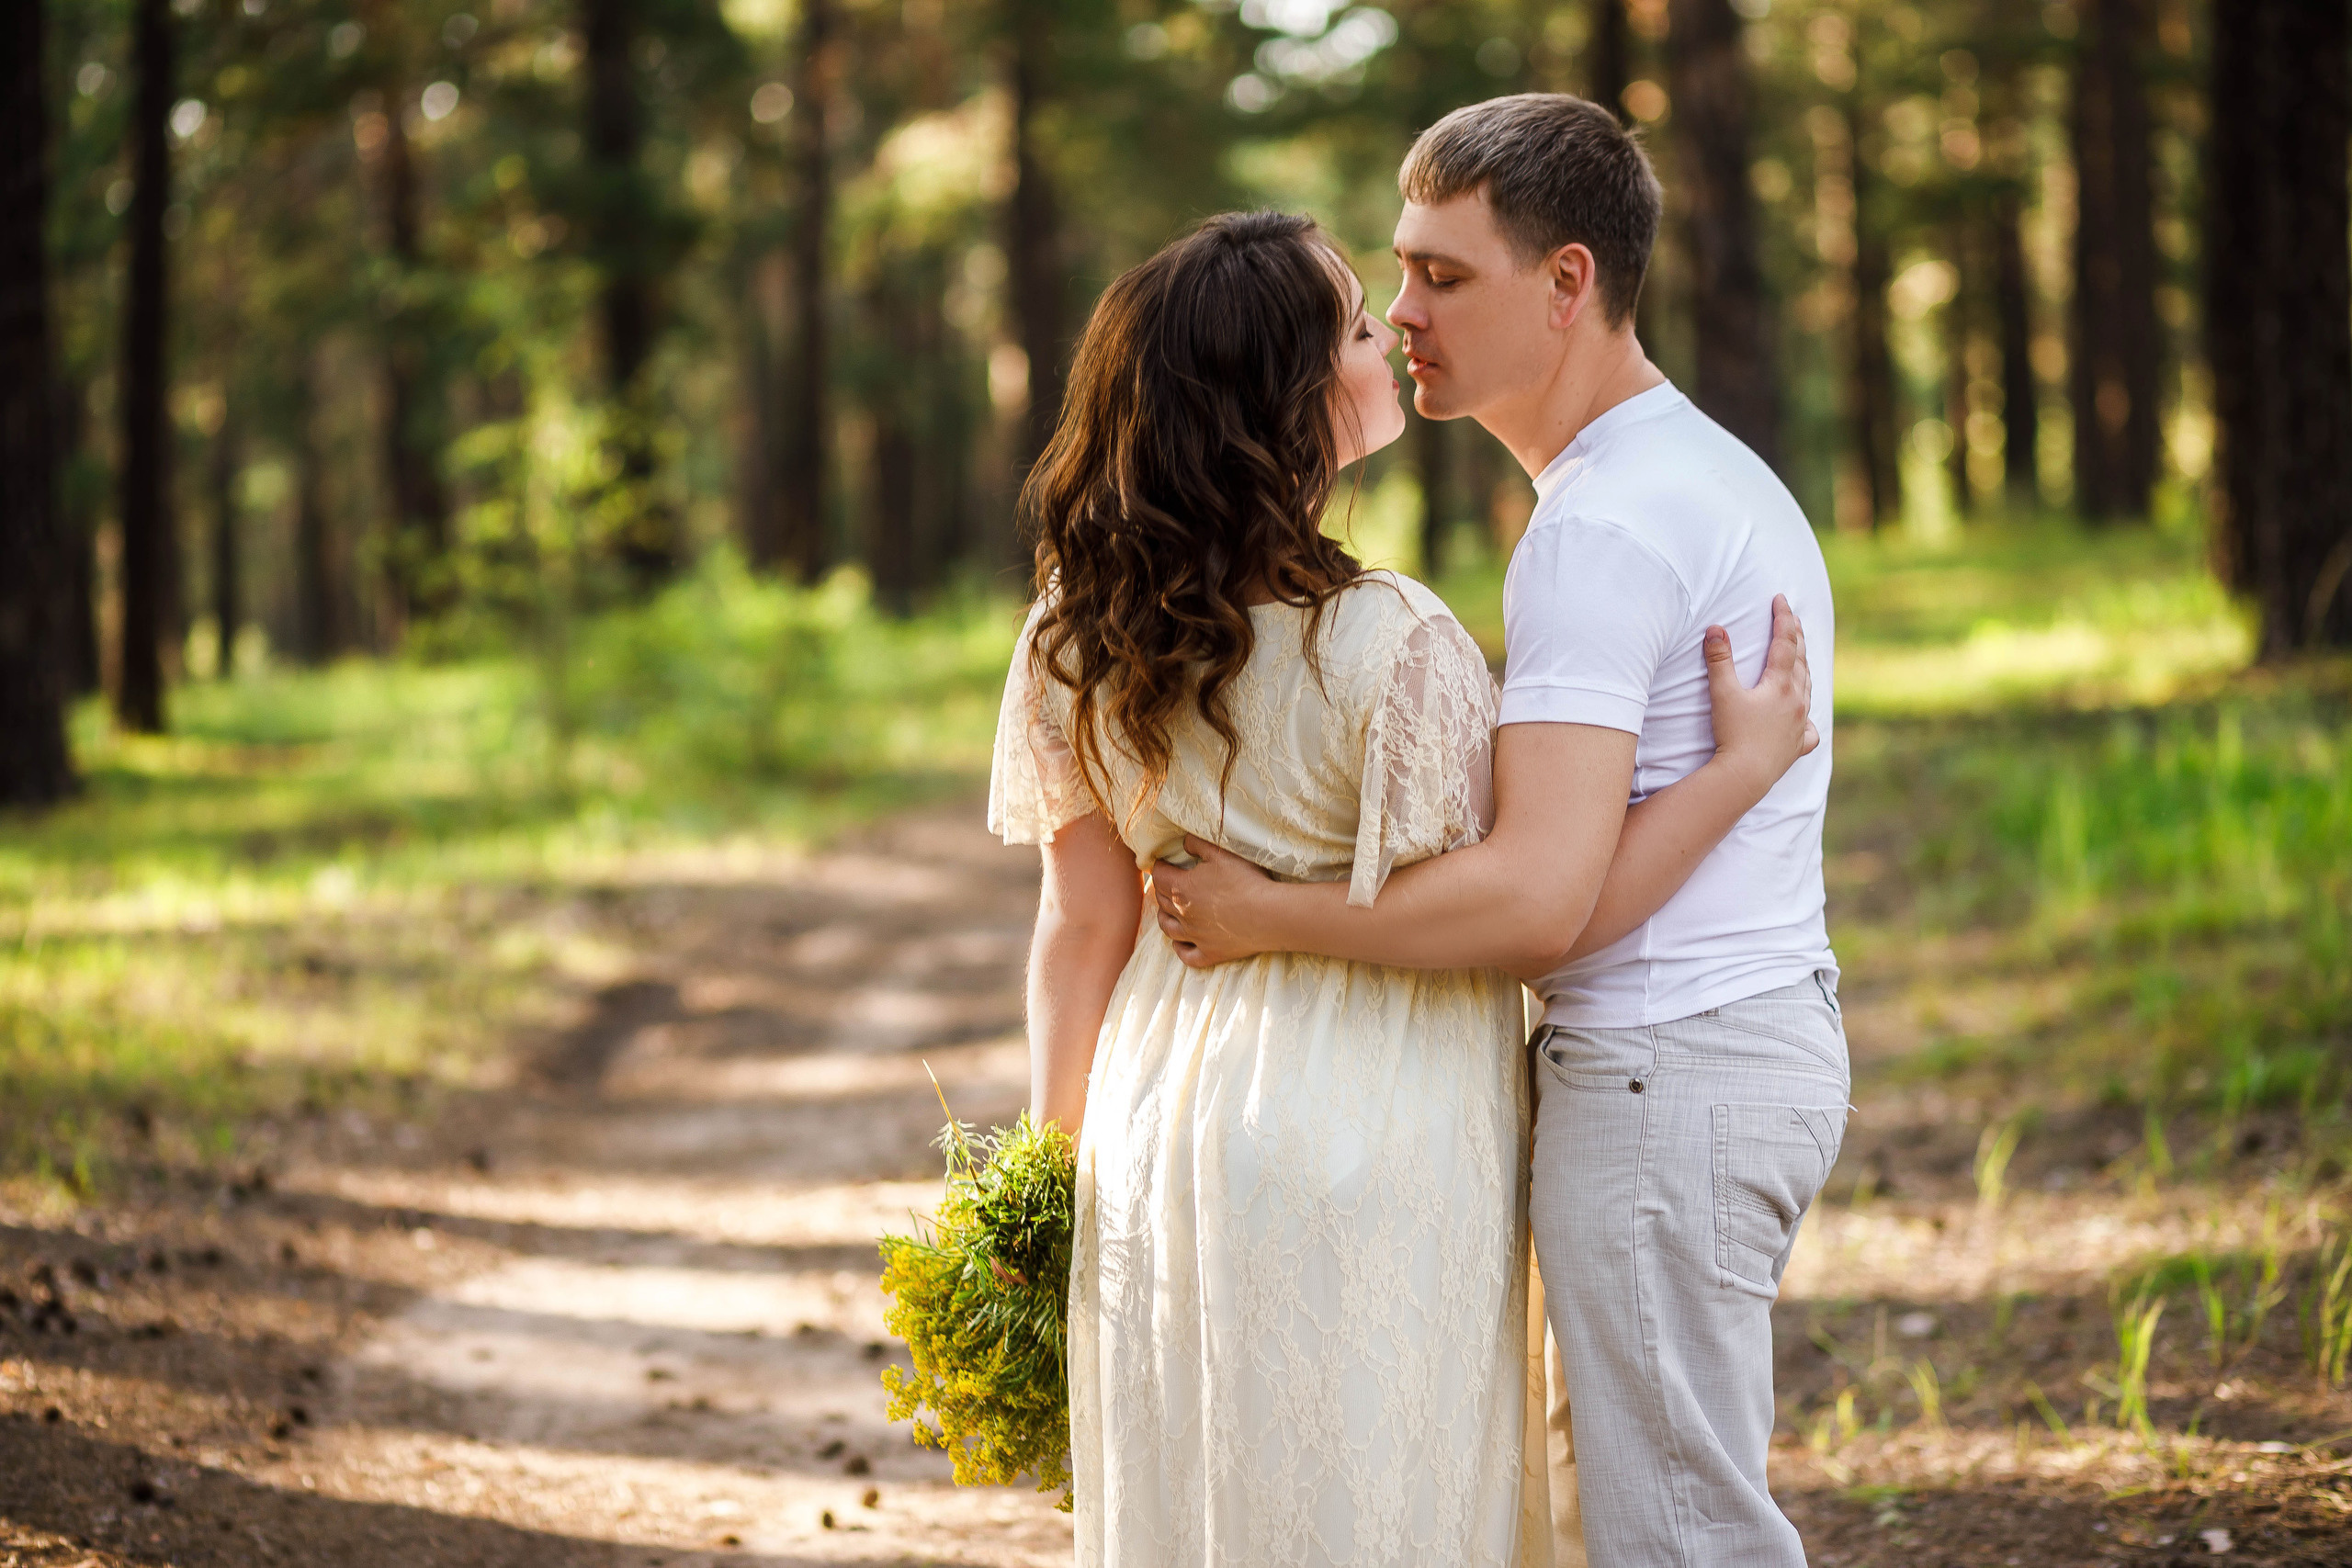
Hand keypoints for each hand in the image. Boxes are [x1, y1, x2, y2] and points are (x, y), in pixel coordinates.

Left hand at [1151, 835, 1275, 968]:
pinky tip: (1180, 943)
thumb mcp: (1221, 853)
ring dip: (1164, 918)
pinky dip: (1179, 949)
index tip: (1163, 863)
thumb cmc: (1246, 880)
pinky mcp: (1210, 953)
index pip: (1159, 875)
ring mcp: (1195, 936)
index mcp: (1182, 888)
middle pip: (1161, 901)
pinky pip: (1186, 955)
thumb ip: (1198, 844)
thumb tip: (1183, 843)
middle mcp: (1183, 914)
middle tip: (1167, 883)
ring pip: (1168, 929)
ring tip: (1168, 911)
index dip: (1159, 867)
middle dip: (1161, 890)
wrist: (1268, 914)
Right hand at [1704, 594, 1818, 793]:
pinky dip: (1808, 721)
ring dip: (1804, 668)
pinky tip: (1805, 722)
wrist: (1745, 775)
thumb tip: (1716, 628)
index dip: (1782, 618)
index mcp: (1781, 685)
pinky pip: (1809, 731)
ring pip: (1807, 689)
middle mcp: (1797, 701)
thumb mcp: (1722, 693)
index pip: (1785, 642)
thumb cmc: (1732, 734)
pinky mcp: (1798, 746)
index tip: (1781, 599)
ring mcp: (1800, 725)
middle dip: (1796, 637)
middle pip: (1801, 661)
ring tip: (1802, 657)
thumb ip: (1719, 660)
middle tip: (1793, 619)